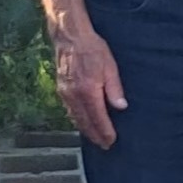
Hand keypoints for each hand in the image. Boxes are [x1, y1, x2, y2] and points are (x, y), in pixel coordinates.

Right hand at [52, 16, 127, 148]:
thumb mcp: (110, 67)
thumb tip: (121, 107)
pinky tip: (82, 123)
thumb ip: (115, 88)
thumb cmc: (93, 49)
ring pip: (75, 118)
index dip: (105, 131)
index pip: (98, 118)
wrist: (70, 37)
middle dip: (95, 136)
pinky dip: (77, 120)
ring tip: (96, 138)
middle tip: (105, 146)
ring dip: (86, 130)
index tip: (112, 141)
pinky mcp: (61, 89)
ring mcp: (65, 93)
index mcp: (88, 91)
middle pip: (85, 122)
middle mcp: (74, 95)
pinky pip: (69, 110)